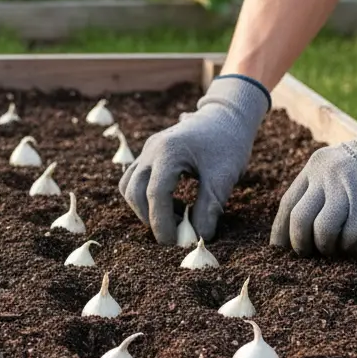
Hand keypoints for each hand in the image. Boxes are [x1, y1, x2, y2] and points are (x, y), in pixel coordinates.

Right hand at [119, 75, 270, 243]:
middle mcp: (151, 150)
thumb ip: (209, 208)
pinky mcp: (148, 153)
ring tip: (172, 217)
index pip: (155, 194)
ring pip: (128, 186)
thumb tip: (198, 237)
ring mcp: (146, 150)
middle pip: (133, 192)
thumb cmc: (229, 143)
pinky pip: (134, 178)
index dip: (161, 223)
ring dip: (143, 207)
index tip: (174, 243)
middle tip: (173, 234)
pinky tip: (170, 203)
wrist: (227, 114)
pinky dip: (145, 196)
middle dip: (149, 218)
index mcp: (169, 153)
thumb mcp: (224, 177)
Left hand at [271, 92, 356, 254]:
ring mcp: (349, 189)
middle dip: (300, 244)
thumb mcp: (339, 165)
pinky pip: (349, 237)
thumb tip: (298, 228)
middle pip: (299, 219)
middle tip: (307, 254)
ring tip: (333, 250)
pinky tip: (354, 244)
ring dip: (326, 247)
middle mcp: (328, 176)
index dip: (281, 230)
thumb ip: (319, 187)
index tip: (279, 248)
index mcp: (316, 166)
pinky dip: (349, 246)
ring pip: (322, 231)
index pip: (287, 203)